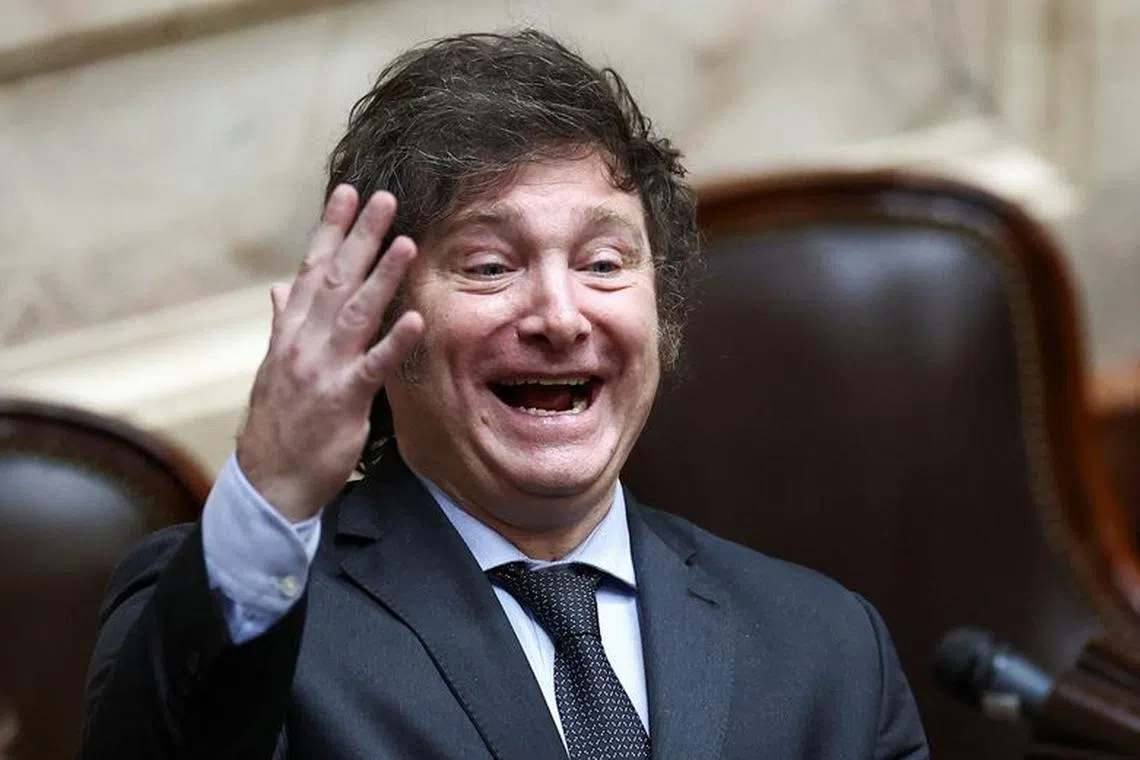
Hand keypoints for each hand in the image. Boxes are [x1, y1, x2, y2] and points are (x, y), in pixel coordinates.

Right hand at [237, 185, 424, 521]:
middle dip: (359, 236)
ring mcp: (322, 369)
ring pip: (355, 313)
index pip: (311, 269)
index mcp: (291, 331)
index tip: (348, 193)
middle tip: (383, 197)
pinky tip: (414, 320)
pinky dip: (393, 342)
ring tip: (404, 242)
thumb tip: (281, 288)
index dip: (331, 230)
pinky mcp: (343, 400)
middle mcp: (304, 342)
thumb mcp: (277, 367)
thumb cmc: (280, 422)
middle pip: (335, 279)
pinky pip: (372, 367)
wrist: (269, 481)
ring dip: (380, 276)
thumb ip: (284, 323)